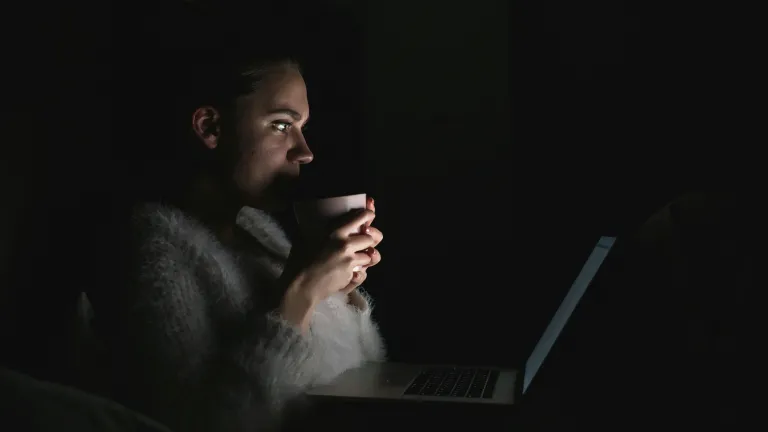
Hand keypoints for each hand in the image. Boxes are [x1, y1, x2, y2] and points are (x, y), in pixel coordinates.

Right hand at [279, 206, 381, 329]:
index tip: (370, 215)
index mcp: (335, 232)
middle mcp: (346, 245)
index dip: (369, 215)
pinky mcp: (351, 276)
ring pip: (370, 256)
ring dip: (365, 258)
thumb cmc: (299, 262)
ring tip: (356, 260)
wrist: (301, 287)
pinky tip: (350, 274)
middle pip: (371, 238)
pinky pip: (363, 273)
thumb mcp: (307, 239)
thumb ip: (321, 232)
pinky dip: (359, 274)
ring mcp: (350, 262)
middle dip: (369, 240)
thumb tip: (323, 225)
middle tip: (363, 242)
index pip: (360, 218)